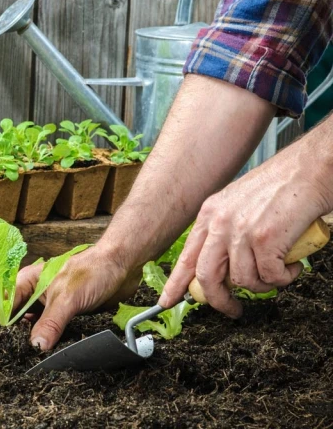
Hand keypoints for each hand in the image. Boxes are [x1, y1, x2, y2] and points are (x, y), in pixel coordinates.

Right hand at [0, 245, 141, 350]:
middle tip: (6, 356)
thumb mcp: (67, 298)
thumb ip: (50, 323)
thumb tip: (35, 347)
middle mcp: (35, 294)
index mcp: (27, 282)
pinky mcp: (64, 316)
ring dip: (29, 341)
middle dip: (10, 336)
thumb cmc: (92, 270)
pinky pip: (50, 333)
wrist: (122, 266)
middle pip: (14, 318)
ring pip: (32, 327)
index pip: (2, 304)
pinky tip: (45, 355)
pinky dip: (46, 343)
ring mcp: (49, 306)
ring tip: (22, 360)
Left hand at [159, 144, 332, 317]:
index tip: (167, 301)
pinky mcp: (265, 239)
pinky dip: (284, 278)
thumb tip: (223, 267)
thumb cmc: (282, 187)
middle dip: (219, 300)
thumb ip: (225, 232)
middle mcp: (220, 222)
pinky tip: (292, 265)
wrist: (310, 169)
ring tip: (278, 272)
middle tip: (233, 309)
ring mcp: (241, 231)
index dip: (176, 283)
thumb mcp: (238, 205)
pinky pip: (270, 277)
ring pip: (243, 280)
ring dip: (263, 285)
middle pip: (206, 276)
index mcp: (210, 214)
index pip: (186, 256)